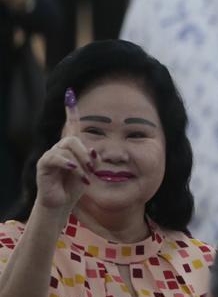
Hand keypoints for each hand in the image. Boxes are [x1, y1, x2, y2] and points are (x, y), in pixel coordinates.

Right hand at [34, 89, 96, 212]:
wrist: (62, 201)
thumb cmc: (76, 185)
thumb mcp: (90, 171)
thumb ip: (94, 159)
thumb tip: (94, 151)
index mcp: (72, 147)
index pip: (71, 125)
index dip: (71, 110)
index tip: (70, 94)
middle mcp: (60, 147)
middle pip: (75, 139)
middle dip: (87, 154)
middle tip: (93, 169)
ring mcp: (51, 155)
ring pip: (67, 148)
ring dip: (80, 162)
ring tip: (85, 176)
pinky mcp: (44, 164)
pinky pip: (56, 158)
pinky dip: (68, 163)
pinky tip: (73, 169)